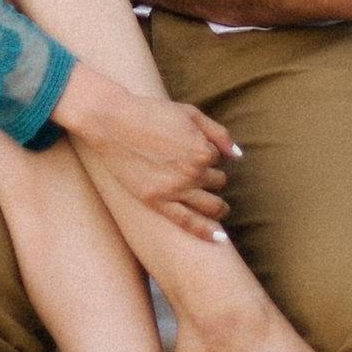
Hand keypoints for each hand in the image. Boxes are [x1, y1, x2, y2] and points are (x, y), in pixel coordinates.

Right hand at [57, 73, 240, 241]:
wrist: (113, 122)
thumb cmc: (151, 113)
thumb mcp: (190, 113)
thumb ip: (218, 134)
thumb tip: (238, 156)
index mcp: (203, 150)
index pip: (217, 159)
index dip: (206, 153)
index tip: (191, 148)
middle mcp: (193, 172)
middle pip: (217, 182)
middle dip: (211, 177)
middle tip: (195, 171)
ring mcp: (175, 190)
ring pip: (211, 205)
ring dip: (217, 205)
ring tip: (217, 206)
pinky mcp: (157, 201)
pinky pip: (187, 222)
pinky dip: (206, 232)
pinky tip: (218, 238)